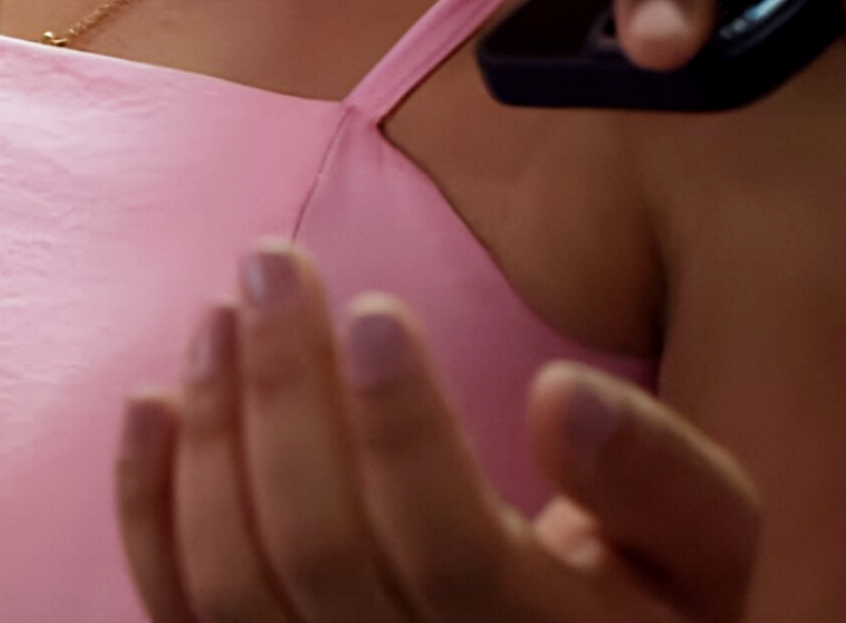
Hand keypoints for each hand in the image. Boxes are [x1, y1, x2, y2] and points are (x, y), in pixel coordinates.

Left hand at [118, 245, 758, 622]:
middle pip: (321, 551)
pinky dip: (147, 508)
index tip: (381, 304)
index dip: (406, 429)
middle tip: (271, 259)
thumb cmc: (637, 598)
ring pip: (233, 589)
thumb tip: (563, 398)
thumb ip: (658, 477)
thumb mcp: (698, 550)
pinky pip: (176, 616)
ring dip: (214, 431)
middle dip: (285, 389)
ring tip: (220, 312)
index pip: (450, 550)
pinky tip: (153, 400)